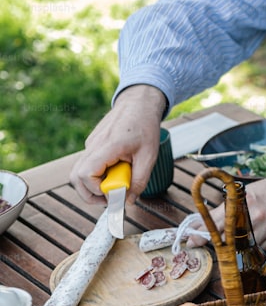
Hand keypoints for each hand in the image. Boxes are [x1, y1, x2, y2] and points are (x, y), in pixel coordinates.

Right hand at [70, 85, 166, 205]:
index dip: (98, 190)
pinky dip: (97, 175)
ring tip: (113, 187)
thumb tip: (129, 201)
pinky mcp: (92, 145)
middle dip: (90, 194)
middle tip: (109, 200)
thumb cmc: (145, 127)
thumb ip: (139, 181)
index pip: (86, 174)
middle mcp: (93, 145)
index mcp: (107, 146)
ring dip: (92, 186)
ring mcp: (90, 144)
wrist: (138, 104)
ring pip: (79, 172)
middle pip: (76, 177)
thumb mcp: (149, 157)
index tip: (115, 195)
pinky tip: (115, 172)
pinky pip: (88, 164)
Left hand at [187, 173, 265, 250]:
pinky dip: (255, 243)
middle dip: (219, 241)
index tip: (192, 241)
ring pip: (246, 246)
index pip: (219, 223)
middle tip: (211, 243)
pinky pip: (261, 247)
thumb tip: (201, 223)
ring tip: (240, 235)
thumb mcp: (244, 194)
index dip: (203, 234)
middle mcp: (257, 219)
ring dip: (239, 244)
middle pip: (230, 238)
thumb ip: (223, 209)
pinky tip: (258, 234)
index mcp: (246, 204)